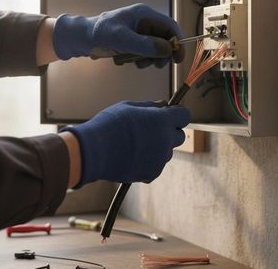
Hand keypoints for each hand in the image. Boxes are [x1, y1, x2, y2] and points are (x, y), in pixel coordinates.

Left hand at [53, 3, 183, 67]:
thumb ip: (145, 45)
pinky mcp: (133, 41)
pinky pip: (144, 52)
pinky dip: (139, 59)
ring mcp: (139, 32)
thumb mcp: (122, 39)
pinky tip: (127, 61)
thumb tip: (168, 50)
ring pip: (155, 48)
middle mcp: (144, 22)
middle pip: (164, 39)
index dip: (177, 42)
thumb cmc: (99, 35)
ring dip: (148, 59)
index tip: (178, 59)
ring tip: (136, 64)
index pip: (169, 26)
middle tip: (155, 65)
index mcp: (144, 14)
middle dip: (160, 53)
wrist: (80, 39)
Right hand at [61, 101, 189, 185]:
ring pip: (168, 151)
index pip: (184, 115)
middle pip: (179, 135)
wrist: (93, 152)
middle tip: (152, 129)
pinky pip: (157, 164)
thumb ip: (150, 106)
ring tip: (137, 144)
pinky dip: (150, 161)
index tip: (171, 114)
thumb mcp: (129, 107)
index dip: (177, 114)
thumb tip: (163, 105)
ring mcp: (160, 158)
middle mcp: (165, 139)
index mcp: (162, 120)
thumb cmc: (109, 125)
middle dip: (170, 131)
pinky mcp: (152, 173)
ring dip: (159, 147)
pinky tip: (133, 155)